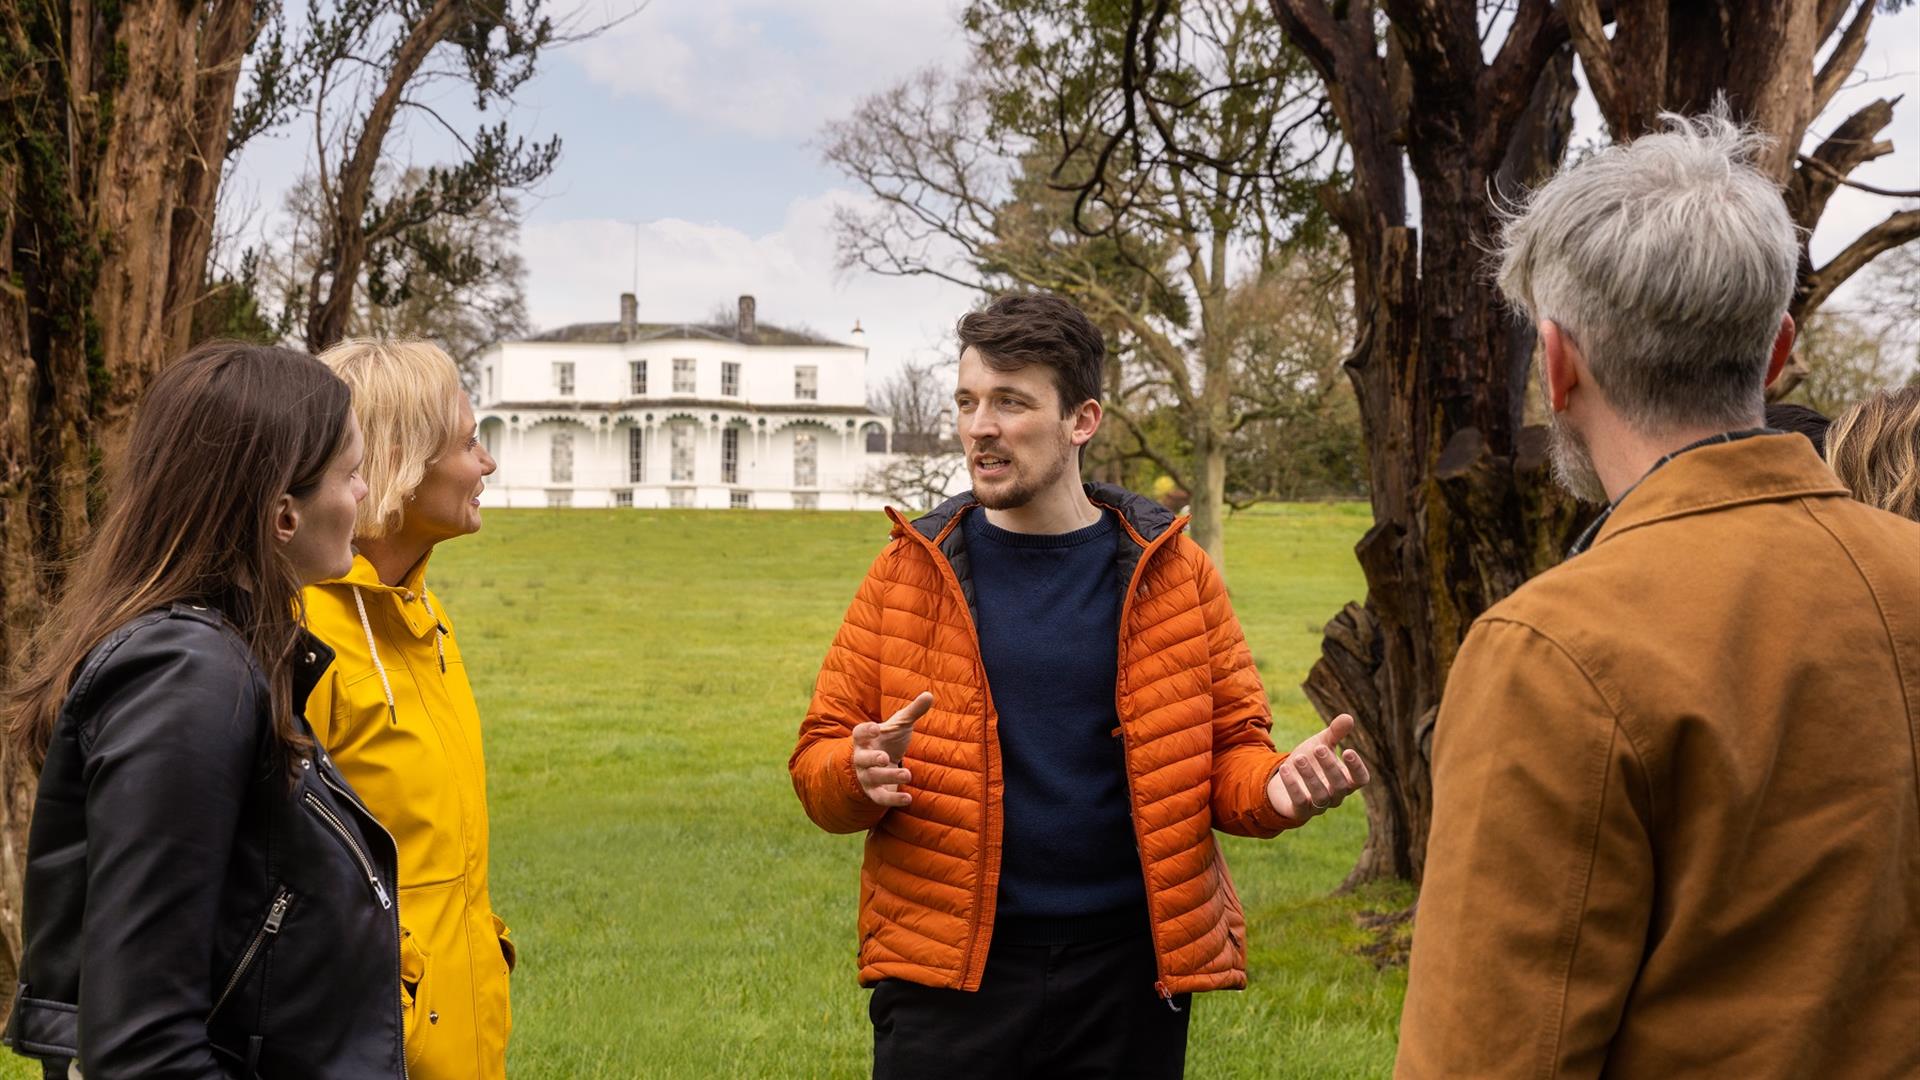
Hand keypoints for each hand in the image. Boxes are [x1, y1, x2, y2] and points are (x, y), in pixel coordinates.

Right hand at [851, 692, 932, 807]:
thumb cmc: (889, 740)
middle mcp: (862, 758)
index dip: (866, 731)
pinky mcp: (874, 792)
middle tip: (885, 758)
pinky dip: (893, 799)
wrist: (881, 764)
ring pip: (873, 778)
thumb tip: (929, 695)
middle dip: (872, 759)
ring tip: (907, 773)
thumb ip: (913, 711)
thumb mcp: (900, 725)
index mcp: (865, 739)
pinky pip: (880, 798)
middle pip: (862, 759)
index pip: (859, 733)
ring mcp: (866, 776)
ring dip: (889, 776)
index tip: (876, 728)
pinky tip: (909, 799)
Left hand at [1267, 712, 1371, 820]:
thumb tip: (1348, 717)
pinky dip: (1293, 786)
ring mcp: (1319, 806)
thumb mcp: (1321, 743)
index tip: (1347, 751)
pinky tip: (1285, 768)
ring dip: (1310, 776)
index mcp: (1346, 780)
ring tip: (1299, 758)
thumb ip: (1335, 733)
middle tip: (1318, 748)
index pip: (1361, 779)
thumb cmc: (1310, 760)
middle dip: (1330, 767)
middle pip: (1341, 786)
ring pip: (1321, 796)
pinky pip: (1300, 802)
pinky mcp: (1300, 811)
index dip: (1357, 767)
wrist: (1284, 777)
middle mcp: (1336, 795)